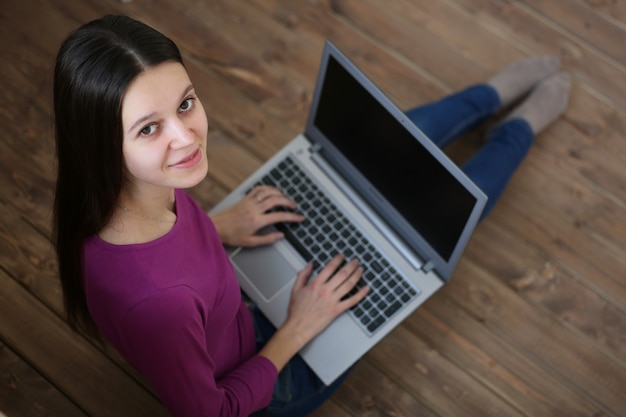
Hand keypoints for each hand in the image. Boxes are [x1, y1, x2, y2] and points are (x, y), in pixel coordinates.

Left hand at [210, 185, 303, 246]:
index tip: (300, 218)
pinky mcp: (245, 198)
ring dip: (280, 193)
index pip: (279, 216)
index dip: (292, 217)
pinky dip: (268, 188)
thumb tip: (280, 235)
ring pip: (268, 192)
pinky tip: (273, 191)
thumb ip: (267, 239)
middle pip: (276, 200)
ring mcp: (249, 202)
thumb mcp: (250, 242)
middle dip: (288, 202)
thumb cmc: (231, 235)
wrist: (216, 227)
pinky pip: (259, 189)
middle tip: (294, 207)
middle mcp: (254, 209)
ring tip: (286, 199)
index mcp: (256, 221)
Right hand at [258, 255, 369, 370]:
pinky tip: (366, 288)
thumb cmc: (296, 311)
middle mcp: (325, 291)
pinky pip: (352, 301)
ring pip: (349, 285)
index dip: (338, 259)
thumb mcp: (295, 289)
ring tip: (360, 270)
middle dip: (351, 265)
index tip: (342, 256)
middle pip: (342, 274)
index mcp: (315, 284)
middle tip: (355, 261)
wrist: (298, 327)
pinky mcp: (337, 310)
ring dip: (357, 275)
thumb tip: (310, 265)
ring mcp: (332, 301)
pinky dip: (361, 294)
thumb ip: (303, 275)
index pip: (330, 267)